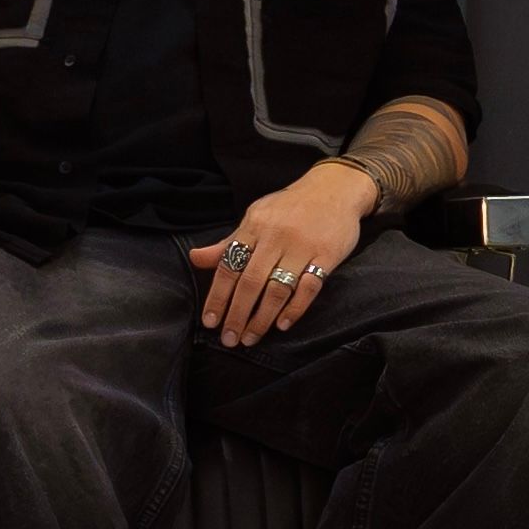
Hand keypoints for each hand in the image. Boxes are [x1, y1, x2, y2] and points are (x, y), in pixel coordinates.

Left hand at [188, 162, 377, 347]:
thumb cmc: (289, 206)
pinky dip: (294, 309)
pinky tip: (282, 325)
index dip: (217, 296)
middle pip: (250, 282)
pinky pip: (309, 288)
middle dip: (237, 314)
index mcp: (254, 226)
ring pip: (277, 289)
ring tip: (250, 338)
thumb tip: (195, 258)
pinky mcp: (326, 255)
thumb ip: (228, 242)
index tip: (210, 321)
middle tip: (229, 340)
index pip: (229, 265)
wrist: (334, 188)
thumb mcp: (256, 217)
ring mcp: (302, 247)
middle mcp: (276, 237)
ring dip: (262, 318)